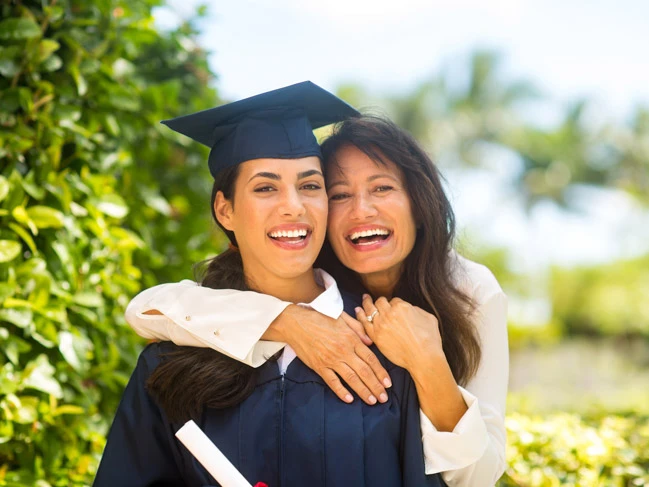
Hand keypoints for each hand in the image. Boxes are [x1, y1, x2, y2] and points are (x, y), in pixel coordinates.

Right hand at [266, 305, 391, 404]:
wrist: (296, 323)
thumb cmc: (320, 317)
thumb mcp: (342, 318)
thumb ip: (358, 329)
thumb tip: (370, 343)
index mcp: (351, 339)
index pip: (371, 358)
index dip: (381, 372)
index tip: (388, 383)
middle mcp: (343, 351)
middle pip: (364, 371)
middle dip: (376, 386)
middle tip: (384, 398)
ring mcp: (331, 360)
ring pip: (351, 378)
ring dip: (363, 391)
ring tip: (372, 401)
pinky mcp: (319, 366)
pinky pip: (332, 381)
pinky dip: (341, 391)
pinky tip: (349, 399)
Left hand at [356, 295, 443, 370]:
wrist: (423, 358)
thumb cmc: (429, 339)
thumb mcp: (429, 317)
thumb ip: (416, 310)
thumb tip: (410, 309)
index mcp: (402, 306)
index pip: (394, 300)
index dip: (394, 304)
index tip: (393, 307)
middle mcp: (389, 313)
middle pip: (380, 302)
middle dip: (379, 301)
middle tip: (374, 299)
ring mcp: (380, 324)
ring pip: (369, 309)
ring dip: (366, 303)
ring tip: (364, 299)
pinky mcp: (375, 336)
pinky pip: (364, 323)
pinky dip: (360, 315)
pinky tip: (358, 310)